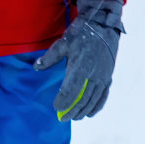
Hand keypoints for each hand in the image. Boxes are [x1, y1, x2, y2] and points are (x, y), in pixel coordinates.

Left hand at [33, 0, 123, 120]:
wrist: (103, 25)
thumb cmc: (81, 33)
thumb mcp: (63, 42)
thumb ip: (50, 57)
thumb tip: (36, 67)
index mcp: (81, 66)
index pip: (71, 89)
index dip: (63, 100)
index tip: (56, 108)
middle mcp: (94, 74)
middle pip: (83, 98)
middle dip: (72, 110)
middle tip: (63, 118)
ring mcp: (103, 76)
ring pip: (93, 99)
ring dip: (84, 110)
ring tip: (75, 118)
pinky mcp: (108, 76)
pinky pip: (104, 95)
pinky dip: (97, 106)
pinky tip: (91, 113)